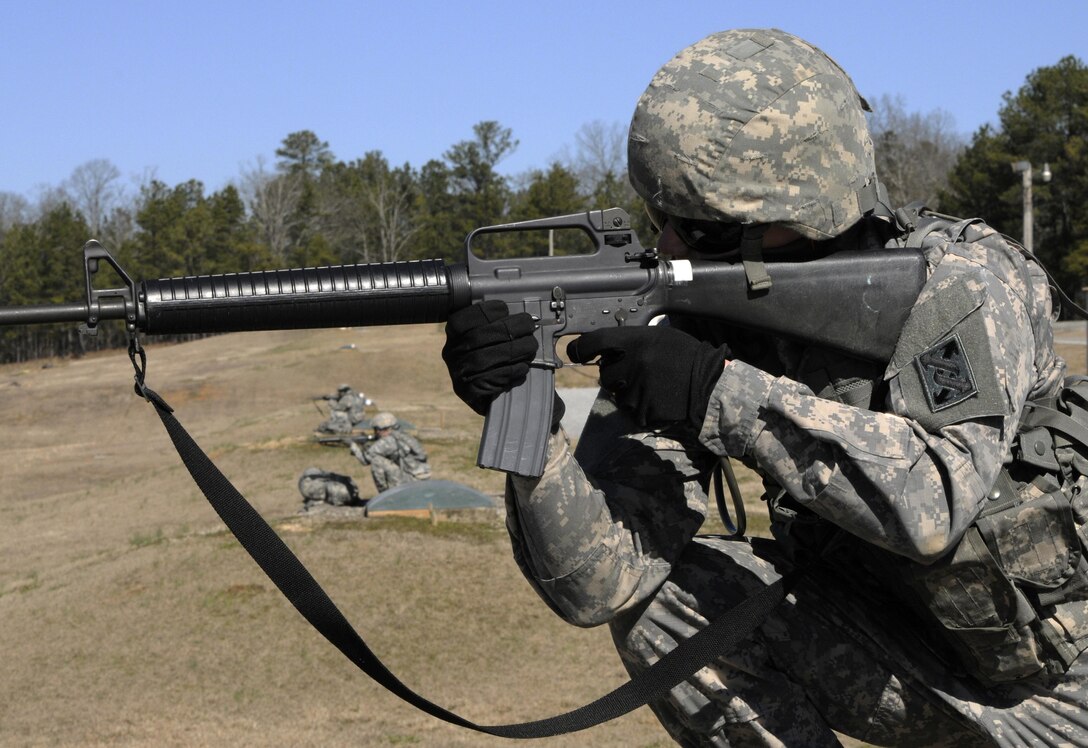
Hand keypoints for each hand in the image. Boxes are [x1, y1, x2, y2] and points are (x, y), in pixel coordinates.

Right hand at [442, 300, 538, 415]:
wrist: (491, 395)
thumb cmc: (495, 359)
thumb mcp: (492, 337)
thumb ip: (499, 325)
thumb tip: (522, 317)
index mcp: (454, 335)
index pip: (462, 320)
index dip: (483, 312)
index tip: (505, 309)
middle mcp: (451, 353)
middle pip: (477, 337)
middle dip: (507, 328)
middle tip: (529, 326)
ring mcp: (458, 373)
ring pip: (483, 358)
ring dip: (513, 350)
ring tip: (531, 346)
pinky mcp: (468, 392)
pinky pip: (490, 379)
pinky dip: (510, 371)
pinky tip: (523, 366)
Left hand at [566, 326, 728, 427]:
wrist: (710, 384)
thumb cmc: (686, 356)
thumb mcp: (660, 338)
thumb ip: (631, 342)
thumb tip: (606, 349)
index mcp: (635, 342)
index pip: (594, 342)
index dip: (580, 348)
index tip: (575, 352)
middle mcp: (631, 365)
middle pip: (605, 373)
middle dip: (615, 374)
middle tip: (636, 372)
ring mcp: (636, 390)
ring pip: (617, 394)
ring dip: (627, 391)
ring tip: (652, 385)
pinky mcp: (642, 411)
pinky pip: (631, 410)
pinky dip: (640, 407)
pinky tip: (658, 398)